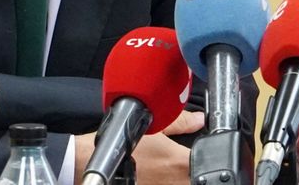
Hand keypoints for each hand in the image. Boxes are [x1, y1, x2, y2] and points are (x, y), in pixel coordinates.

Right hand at [73, 110, 202, 184]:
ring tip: (165, 166)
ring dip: (179, 177)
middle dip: (194, 171)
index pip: (206, 164)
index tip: (205, 153)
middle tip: (184, 160)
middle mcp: (173, 182)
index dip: (208, 158)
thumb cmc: (121, 145)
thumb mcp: (155, 126)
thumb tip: (200, 119)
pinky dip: (164, 182)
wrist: (90, 164)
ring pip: (180, 184)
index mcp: (179, 163)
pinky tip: (157, 174)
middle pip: (195, 179)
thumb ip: (182, 122)